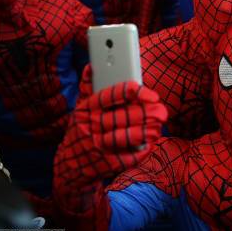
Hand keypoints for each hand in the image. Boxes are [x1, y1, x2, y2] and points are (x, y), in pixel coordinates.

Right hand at [54, 74, 166, 190]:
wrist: (71, 165)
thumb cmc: (82, 129)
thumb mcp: (80, 107)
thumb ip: (88, 87)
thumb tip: (92, 66)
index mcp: (87, 109)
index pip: (112, 95)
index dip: (133, 92)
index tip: (149, 94)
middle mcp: (93, 126)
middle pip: (127, 116)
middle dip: (148, 114)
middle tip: (161, 111)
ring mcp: (101, 146)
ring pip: (131, 136)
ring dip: (149, 130)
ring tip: (158, 125)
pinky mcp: (111, 162)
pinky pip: (133, 154)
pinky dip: (145, 147)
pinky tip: (150, 141)